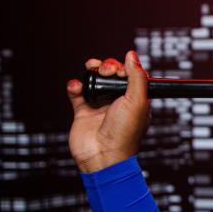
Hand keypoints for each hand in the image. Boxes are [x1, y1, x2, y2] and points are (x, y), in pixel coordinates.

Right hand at [66, 50, 149, 172]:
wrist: (103, 156)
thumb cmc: (124, 132)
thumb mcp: (137, 101)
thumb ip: (136, 76)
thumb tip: (132, 54)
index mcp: (135, 100)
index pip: (130, 75)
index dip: (124, 67)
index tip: (119, 69)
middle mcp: (118, 102)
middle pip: (111, 75)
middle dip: (107, 66)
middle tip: (105, 71)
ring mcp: (100, 106)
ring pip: (94, 81)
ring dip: (91, 72)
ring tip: (91, 70)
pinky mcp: (83, 112)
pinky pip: (78, 93)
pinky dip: (76, 85)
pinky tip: (77, 87)